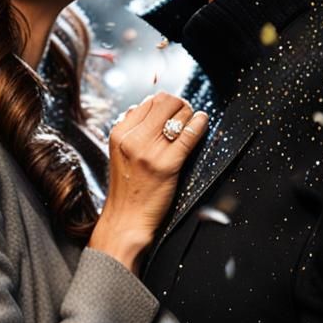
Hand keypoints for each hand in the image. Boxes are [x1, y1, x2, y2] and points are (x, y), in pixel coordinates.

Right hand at [89, 92, 207, 271]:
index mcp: (120, 133)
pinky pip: (188, 135)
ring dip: (190, 114)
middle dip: (180, 104)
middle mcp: (133, 138)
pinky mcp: (168, 165)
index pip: (149, 101)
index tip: (173, 109)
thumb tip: (150, 104)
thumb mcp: (120, 152)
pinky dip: (199, 124)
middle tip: (186, 113)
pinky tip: (203, 121)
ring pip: (178, 115)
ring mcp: (150, 152)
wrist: (125, 220)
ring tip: (193, 121)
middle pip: (165, 102)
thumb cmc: (126, 188)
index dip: (165, 102)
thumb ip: (132, 128)